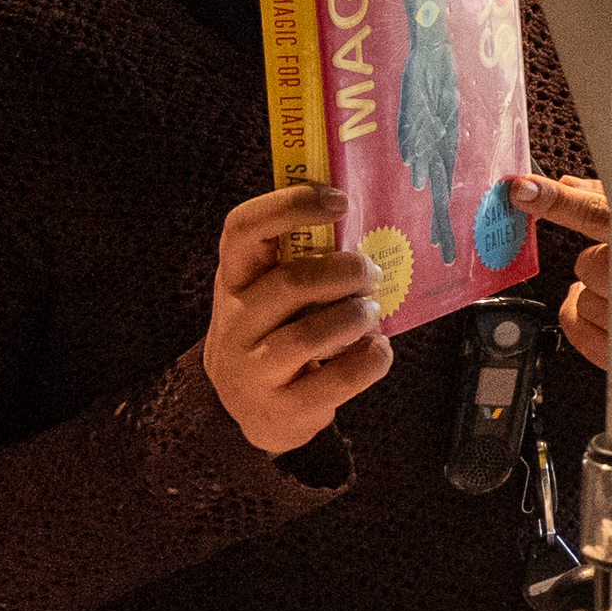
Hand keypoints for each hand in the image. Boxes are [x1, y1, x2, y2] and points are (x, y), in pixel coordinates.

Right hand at [204, 184, 393, 457]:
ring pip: (309, 335)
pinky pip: (335, 381)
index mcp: (234, 279)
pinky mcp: (280, 408)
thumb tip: (367, 217)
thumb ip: (307, 259)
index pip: (243, 229)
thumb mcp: (277, 292)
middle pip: (290, 283)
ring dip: (356, 317)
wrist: (258, 410)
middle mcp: (233, 322)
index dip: (290, 205)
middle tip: (372, 275)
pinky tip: (378, 349)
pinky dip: (370, 360)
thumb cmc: (280, 333)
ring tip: (370, 313)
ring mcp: (251, 369)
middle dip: (347, 273)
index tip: (340, 201)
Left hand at [502, 174, 611, 366]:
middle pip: (588, 266)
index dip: (557, 200)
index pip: (596, 212)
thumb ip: (605, 199)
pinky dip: (583, 325)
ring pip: (584, 303)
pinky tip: (606, 313)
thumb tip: (567, 183)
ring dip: (593, 296)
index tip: (524, 190)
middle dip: (596, 264)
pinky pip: (584, 338)